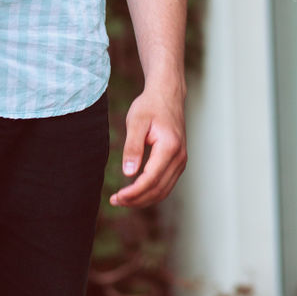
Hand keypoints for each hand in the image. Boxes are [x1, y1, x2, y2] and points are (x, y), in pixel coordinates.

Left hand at [109, 85, 186, 207]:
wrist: (167, 94)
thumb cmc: (150, 106)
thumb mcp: (136, 121)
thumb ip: (133, 147)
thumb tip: (128, 173)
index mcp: (170, 147)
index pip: (151, 179)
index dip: (134, 192)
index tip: (117, 196)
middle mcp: (180, 157)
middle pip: (158, 189)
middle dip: (137, 199)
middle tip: (115, 201)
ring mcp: (181, 161)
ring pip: (164, 191)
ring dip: (144, 199)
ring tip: (123, 200)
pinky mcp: (178, 162)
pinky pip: (166, 184)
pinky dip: (151, 192)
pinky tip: (135, 192)